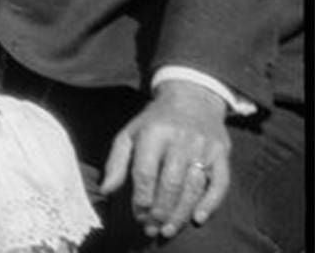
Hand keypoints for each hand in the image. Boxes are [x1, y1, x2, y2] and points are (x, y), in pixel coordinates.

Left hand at [101, 80, 231, 239]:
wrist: (192, 97)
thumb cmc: (155, 121)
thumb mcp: (130, 133)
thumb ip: (117, 162)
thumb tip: (106, 190)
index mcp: (154, 133)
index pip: (146, 172)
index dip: (141, 197)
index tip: (138, 215)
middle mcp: (180, 139)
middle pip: (170, 183)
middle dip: (160, 210)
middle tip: (152, 228)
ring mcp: (204, 147)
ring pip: (193, 187)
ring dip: (180, 212)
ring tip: (168, 229)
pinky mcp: (222, 153)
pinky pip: (220, 183)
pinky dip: (210, 203)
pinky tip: (198, 218)